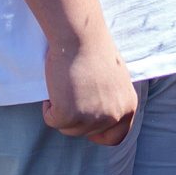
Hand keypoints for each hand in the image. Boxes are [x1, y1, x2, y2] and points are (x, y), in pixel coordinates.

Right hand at [43, 30, 136, 145]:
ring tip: (64, 87)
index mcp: (127, 106)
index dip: (99, 134)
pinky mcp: (69, 115)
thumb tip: (98, 112)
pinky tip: (54, 88)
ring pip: (68, 128)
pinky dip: (48, 107)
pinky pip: (51, 120)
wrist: (80, 37)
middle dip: (75, 118)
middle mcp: (113, 116)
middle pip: (87, 133)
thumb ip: (111, 100)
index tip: (86, 125)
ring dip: (61, 112)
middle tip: (70, 93)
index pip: (116, 137)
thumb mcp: (115, 80)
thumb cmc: (94, 50)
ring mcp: (92, 118)